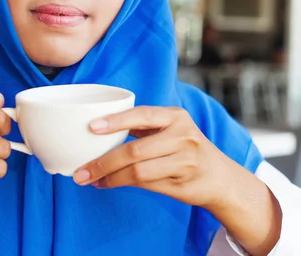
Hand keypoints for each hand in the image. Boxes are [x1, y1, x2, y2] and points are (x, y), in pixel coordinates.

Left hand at [73, 106, 220, 207]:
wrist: (220, 178)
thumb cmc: (186, 149)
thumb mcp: (171, 130)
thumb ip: (143, 128)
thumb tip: (98, 132)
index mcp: (175, 117)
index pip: (142, 115)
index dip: (116, 121)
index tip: (92, 127)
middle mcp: (182, 136)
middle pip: (135, 150)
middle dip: (103, 162)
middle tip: (80, 170)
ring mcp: (184, 161)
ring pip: (138, 171)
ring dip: (110, 177)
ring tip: (90, 179)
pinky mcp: (182, 183)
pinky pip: (146, 184)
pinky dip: (122, 185)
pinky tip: (107, 184)